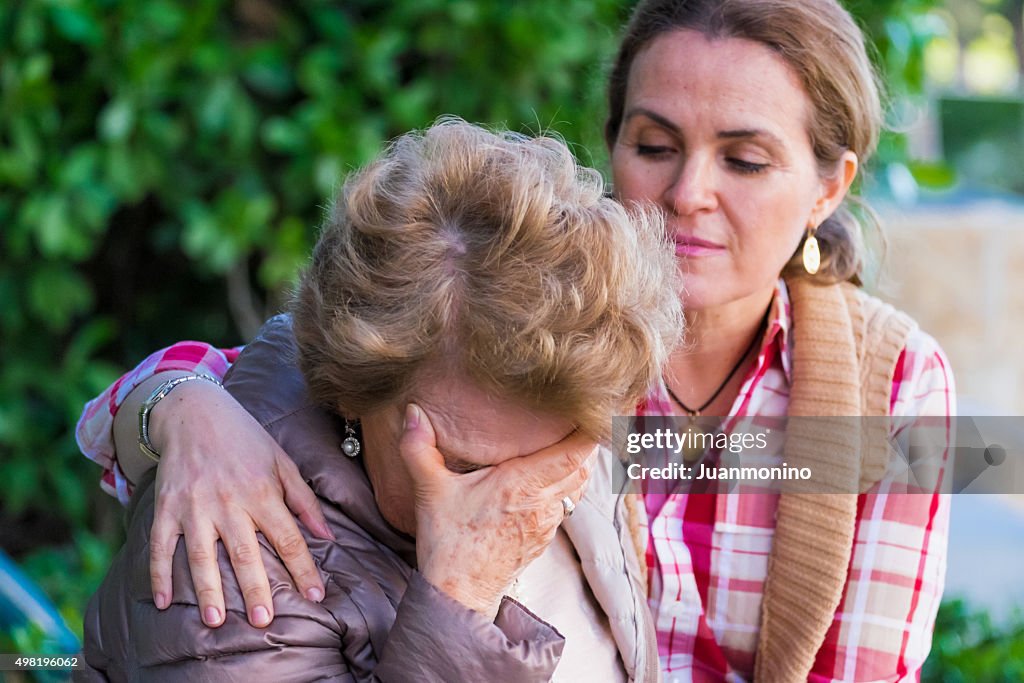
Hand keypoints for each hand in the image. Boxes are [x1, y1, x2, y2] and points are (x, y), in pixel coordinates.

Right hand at [146, 380, 333, 627]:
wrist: (194, 411)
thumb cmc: (245, 439)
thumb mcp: (282, 462)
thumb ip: (304, 501)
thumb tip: (327, 536)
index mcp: (262, 492)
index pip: (288, 537)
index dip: (303, 569)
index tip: (316, 596)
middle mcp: (228, 501)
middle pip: (244, 552)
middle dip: (255, 588)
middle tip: (262, 620)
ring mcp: (194, 505)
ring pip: (200, 554)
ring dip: (208, 588)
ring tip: (215, 621)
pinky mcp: (166, 506)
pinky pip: (160, 545)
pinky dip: (158, 574)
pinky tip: (161, 601)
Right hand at [400, 404, 595, 617]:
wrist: (458, 594)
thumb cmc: (447, 543)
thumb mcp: (429, 491)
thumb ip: (419, 447)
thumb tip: (412, 412)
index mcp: (521, 485)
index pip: (573, 453)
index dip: (588, 430)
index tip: (590, 409)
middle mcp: (542, 503)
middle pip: (584, 466)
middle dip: (587, 441)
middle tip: (582, 417)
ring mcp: (546, 523)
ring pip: (578, 487)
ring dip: (580, 463)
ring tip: (572, 440)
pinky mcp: (544, 537)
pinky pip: (567, 504)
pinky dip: (568, 485)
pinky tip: (555, 474)